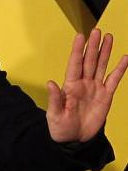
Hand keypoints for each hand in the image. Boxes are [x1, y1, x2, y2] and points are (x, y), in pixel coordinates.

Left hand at [46, 28, 127, 142]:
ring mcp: (95, 88)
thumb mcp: (55, 114)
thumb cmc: (61, 127)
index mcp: (69, 86)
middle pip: (89, 61)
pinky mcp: (105, 96)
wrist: (75, 140)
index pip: (74, 64)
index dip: (77, 50)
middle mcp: (83, 83)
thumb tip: (50, 83)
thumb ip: (54, 98)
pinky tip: (124, 58)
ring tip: (108, 37)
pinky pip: (114, 80)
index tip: (80, 36)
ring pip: (101, 66)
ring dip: (105, 52)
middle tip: (97, 30)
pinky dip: (119, 69)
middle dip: (93, 46)